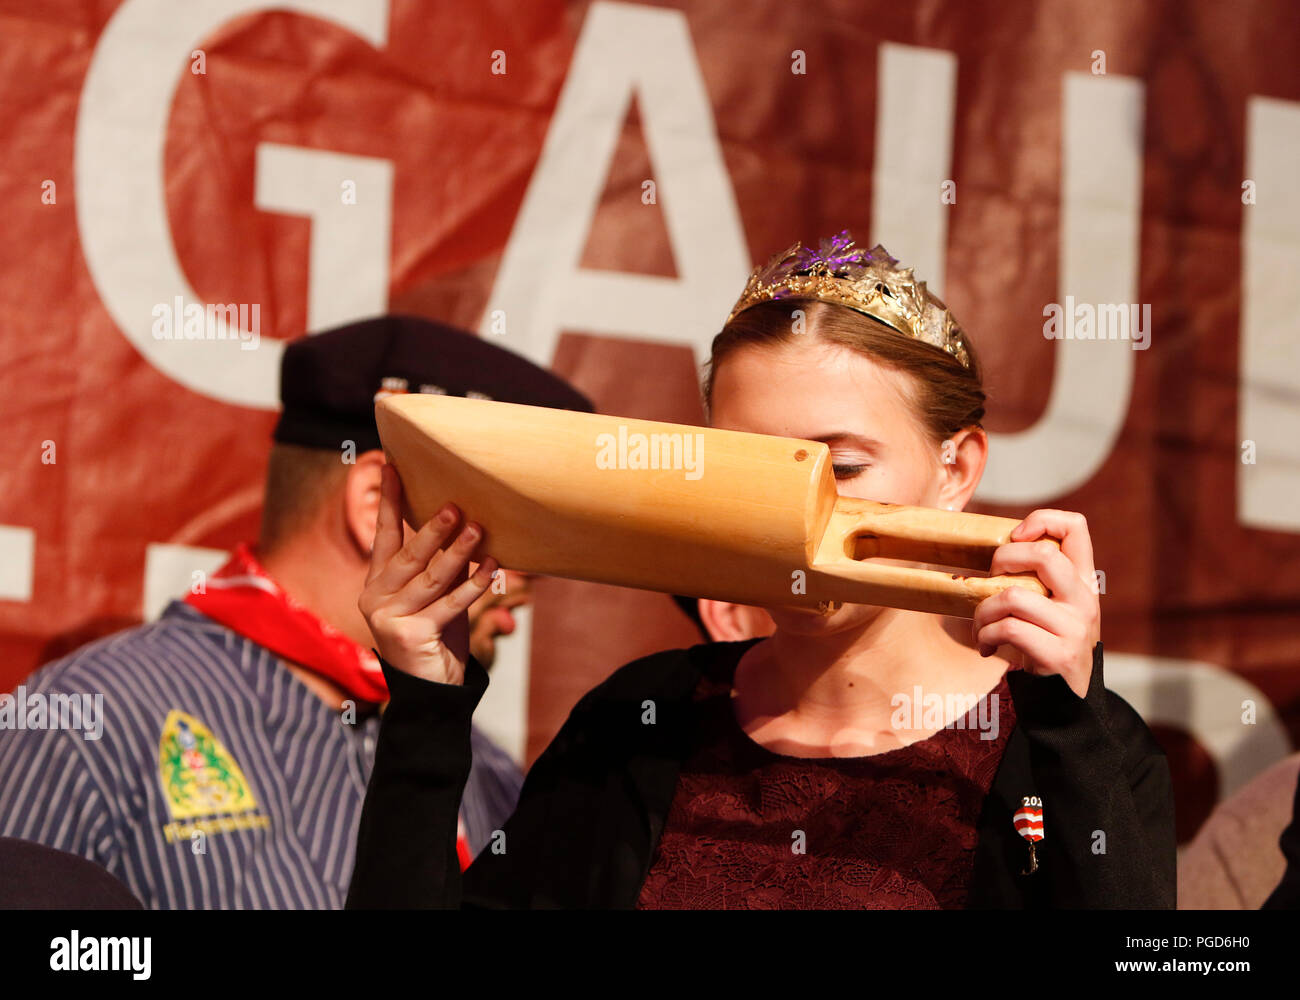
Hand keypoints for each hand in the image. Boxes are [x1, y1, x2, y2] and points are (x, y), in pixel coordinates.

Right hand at [358, 464, 497, 685]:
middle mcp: (376, 598)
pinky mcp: (410, 636)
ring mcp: (389, 618)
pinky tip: (492, 568)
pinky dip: (474, 586)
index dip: (388, 501)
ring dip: (458, 552)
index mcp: (377, 582)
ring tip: (478, 529)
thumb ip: (440, 565)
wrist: (431, 690)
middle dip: (432, 528)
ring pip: (431, 578)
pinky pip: (449, 604)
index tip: (392, 466)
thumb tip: (464, 523)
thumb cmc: (435, 635)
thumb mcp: (435, 596)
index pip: (384, 535)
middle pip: (408, 555)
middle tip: (454, 504)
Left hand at [971, 509, 1100, 698]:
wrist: (1066, 702)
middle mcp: (1085, 600)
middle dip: (1002, 560)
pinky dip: (985, 635)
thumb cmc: (1047, 646)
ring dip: (982, 611)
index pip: (1076, 527)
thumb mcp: (1054, 608)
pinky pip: (1007, 628)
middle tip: (989, 580)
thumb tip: (998, 550)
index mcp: (1084, 582)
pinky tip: (986, 646)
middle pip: (1043, 555)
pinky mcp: (1059, 654)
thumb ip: (1040, 581)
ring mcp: (1075, 628)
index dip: (1042, 520)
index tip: (1015, 537)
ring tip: (981, 626)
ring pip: (1013, 596)